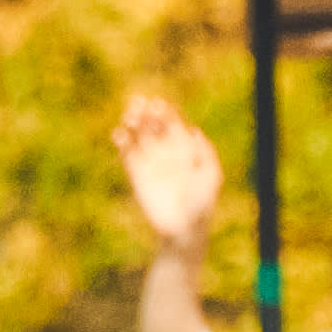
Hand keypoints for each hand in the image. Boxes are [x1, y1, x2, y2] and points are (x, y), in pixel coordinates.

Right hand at [113, 88, 221, 253]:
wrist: (184, 229)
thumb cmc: (202, 203)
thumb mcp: (211, 176)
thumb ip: (206, 153)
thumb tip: (194, 131)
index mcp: (184, 148)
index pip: (172, 123)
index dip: (164, 112)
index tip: (157, 104)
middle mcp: (166, 152)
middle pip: (153, 125)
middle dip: (145, 113)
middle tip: (137, 103)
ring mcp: (151, 162)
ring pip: (138, 135)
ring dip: (132, 123)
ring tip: (129, 116)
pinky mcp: (137, 175)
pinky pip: (127, 154)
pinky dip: (122, 142)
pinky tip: (120, 133)